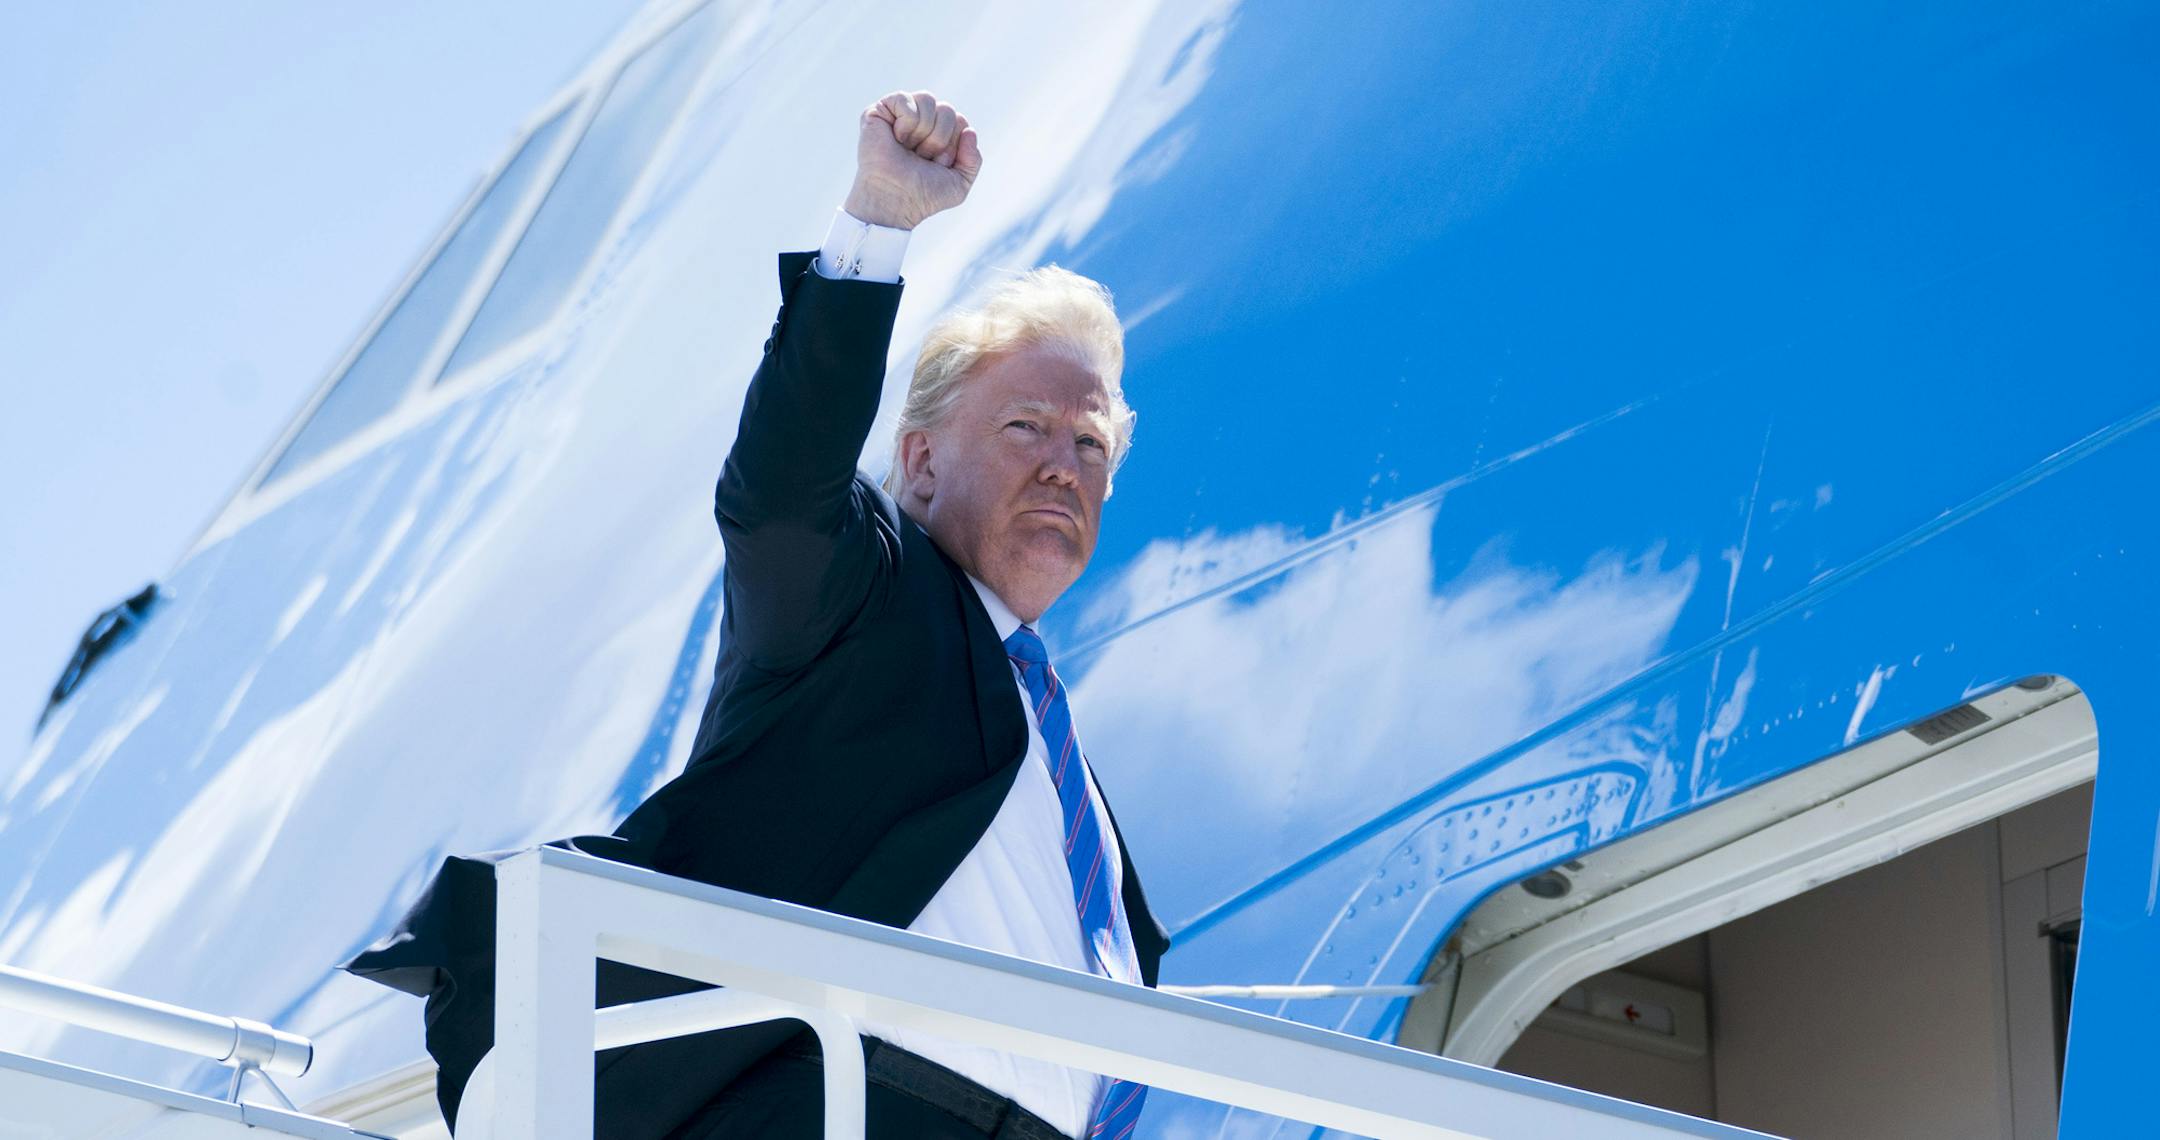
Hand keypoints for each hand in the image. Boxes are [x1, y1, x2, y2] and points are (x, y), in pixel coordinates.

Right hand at [843, 90, 981, 230]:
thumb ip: (973, 160)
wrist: (894, 200)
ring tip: (907, 148)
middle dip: (938, 139)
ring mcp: (900, 115)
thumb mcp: (959, 184)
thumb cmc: (923, 195)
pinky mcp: (879, 111)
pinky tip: (895, 138)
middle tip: (921, 158)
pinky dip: (905, 122)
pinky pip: (904, 99)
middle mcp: (921, 121)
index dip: (953, 145)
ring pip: (927, 99)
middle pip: (947, 109)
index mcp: (940, 134)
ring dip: (922, 130)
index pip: (960, 121)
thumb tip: (969, 130)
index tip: (937, 164)